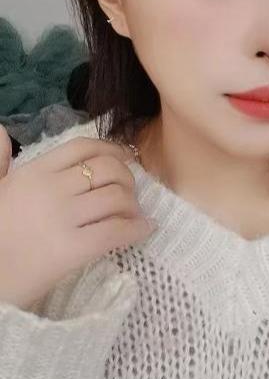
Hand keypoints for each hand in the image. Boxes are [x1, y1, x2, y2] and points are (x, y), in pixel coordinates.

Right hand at [0, 125, 156, 309]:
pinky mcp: (73, 248)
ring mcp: (63, 218)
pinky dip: (137, 228)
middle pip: (107, 169)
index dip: (112, 149)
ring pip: (116, 197)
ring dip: (134, 205)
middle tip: (129, 193)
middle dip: (127, 179)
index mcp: (33, 172)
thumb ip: (0, 161)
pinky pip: (117, 230)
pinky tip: (144, 230)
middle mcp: (50, 188)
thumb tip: (2, 130)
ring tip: (134, 215)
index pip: (83, 148)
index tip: (126, 157)